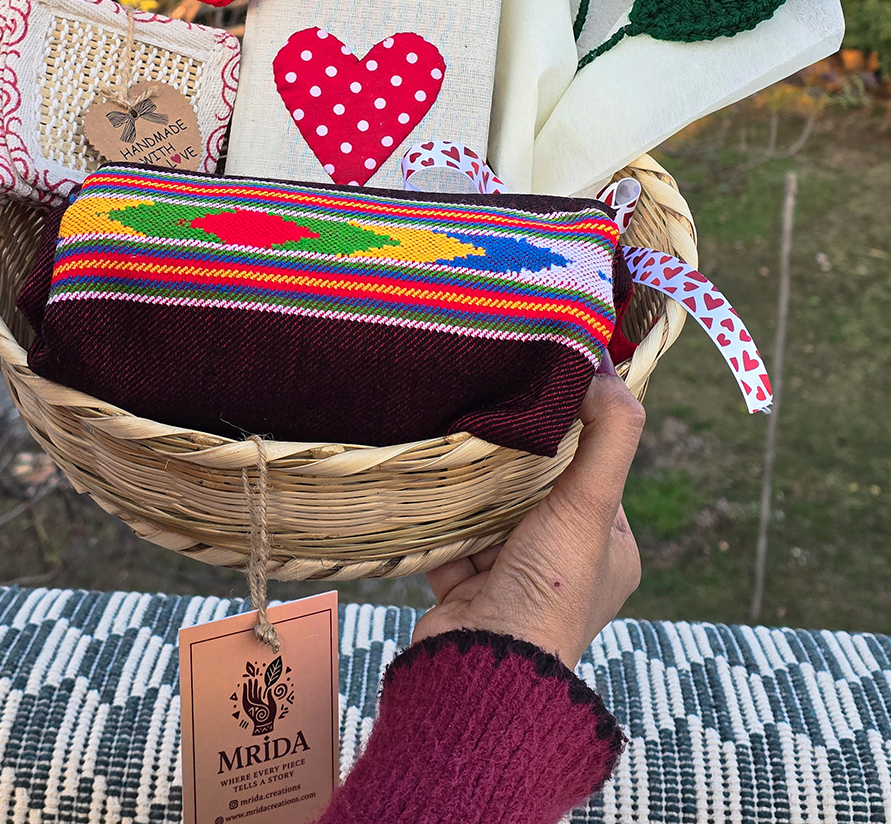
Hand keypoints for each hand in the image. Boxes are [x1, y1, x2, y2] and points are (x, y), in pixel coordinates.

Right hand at [241, 675, 277, 734]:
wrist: (264, 724)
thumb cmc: (269, 717)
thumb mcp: (272, 705)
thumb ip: (270, 697)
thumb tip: (270, 689)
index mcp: (261, 704)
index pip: (259, 694)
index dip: (258, 688)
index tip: (258, 681)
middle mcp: (255, 704)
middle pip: (254, 693)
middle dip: (253, 686)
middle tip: (253, 678)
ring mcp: (251, 705)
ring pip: (249, 694)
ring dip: (249, 687)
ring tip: (249, 680)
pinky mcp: (247, 706)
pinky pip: (245, 697)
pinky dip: (244, 691)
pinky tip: (245, 685)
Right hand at [414, 357, 643, 669]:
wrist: (482, 667)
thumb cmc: (550, 589)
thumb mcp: (592, 505)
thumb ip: (608, 435)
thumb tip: (604, 366)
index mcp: (608, 552)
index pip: (594, 475)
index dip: (574, 436)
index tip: (544, 398)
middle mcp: (563, 566)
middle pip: (538, 490)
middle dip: (515, 458)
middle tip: (492, 412)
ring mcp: (512, 579)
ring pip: (491, 511)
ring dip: (474, 485)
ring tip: (454, 438)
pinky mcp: (465, 588)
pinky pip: (451, 537)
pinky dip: (440, 515)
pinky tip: (425, 481)